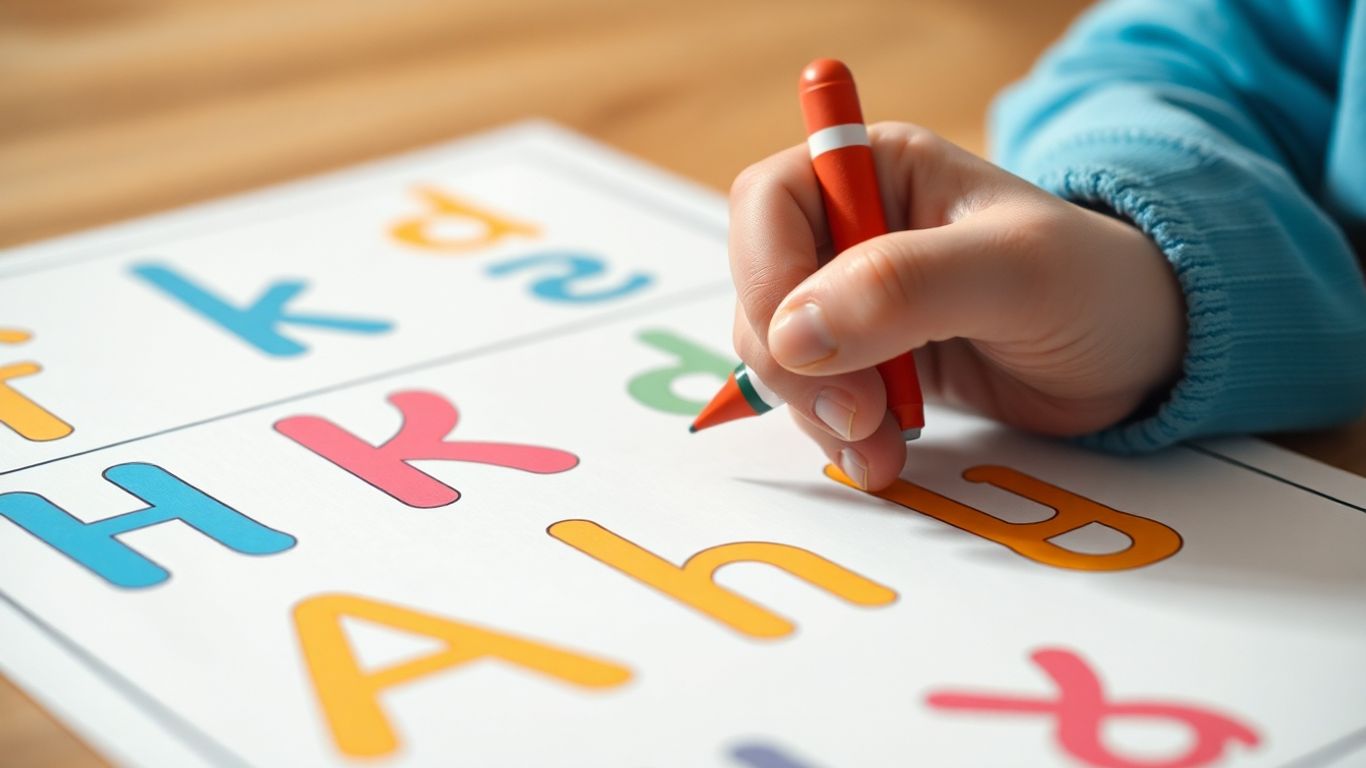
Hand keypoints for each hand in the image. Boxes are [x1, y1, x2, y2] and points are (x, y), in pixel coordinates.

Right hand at [729, 122, 1185, 489]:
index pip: (769, 205)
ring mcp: (852, 300)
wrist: (1140, 355)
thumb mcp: (1012, 272)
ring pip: (779, 355)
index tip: (804, 349)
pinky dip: (834, 433)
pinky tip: (879, 453)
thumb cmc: (1093, 284)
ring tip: (879, 447)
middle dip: (794, 363)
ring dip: (815, 411)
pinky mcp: (863, 361)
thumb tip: (791, 334)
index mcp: (875, 169)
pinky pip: (811, 399)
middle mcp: (849, 228)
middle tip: (857, 417)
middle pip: (760, 289)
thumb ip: (902, 287)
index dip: (767, 276)